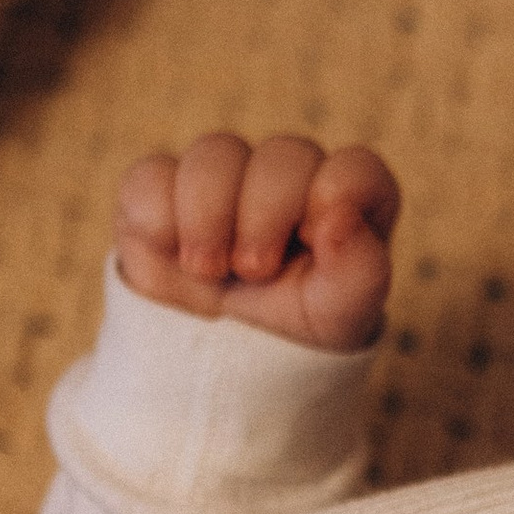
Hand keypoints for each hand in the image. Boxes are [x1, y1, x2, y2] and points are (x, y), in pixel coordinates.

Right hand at [115, 133, 399, 353]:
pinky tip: (172, 255)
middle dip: (267, 212)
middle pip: (284, 154)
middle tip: (254, 270)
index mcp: (346, 198)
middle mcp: (289, 176)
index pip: (354, 168)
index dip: (335, 196)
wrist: (224, 361)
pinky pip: (151, 176)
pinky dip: (158, 218)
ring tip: (208, 269)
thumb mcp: (340, 316)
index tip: (313, 241)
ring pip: (215, 152)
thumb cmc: (298, 325)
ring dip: (209, 214)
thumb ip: (361, 270)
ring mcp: (224, 177)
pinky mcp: (162, 190)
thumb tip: (341, 218)